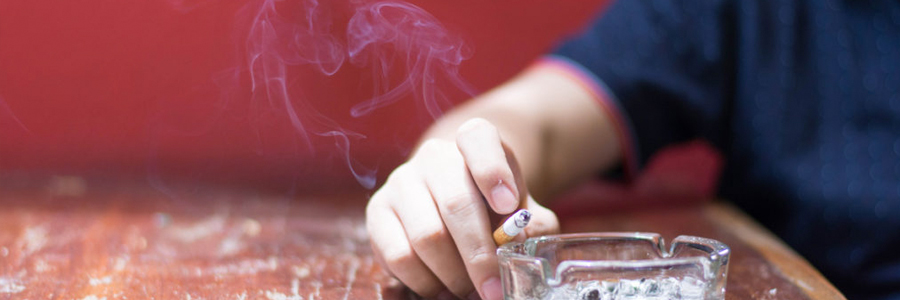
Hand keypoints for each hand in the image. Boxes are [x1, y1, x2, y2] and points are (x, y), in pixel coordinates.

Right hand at [366, 118, 559, 299]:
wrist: (456, 196)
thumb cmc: (495, 204)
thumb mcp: (522, 207)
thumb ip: (529, 224)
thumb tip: (518, 247)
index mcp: (474, 140)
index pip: (478, 139)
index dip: (492, 171)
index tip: (508, 206)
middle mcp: (434, 156)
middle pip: (455, 204)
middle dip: (478, 255)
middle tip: (493, 290)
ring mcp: (401, 181)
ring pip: (426, 236)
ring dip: (452, 275)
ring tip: (470, 292)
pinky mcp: (378, 211)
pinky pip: (398, 255)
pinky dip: (424, 282)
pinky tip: (443, 290)